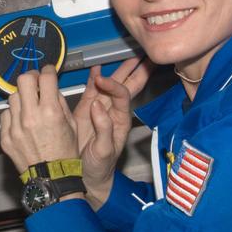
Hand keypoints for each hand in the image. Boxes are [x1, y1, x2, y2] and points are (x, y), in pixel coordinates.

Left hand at [0, 66, 78, 172]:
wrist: (52, 179)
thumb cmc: (65, 154)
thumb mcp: (72, 125)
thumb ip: (60, 102)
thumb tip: (51, 87)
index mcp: (51, 113)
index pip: (46, 77)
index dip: (48, 70)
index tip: (48, 71)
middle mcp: (31, 117)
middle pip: (24, 80)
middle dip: (31, 77)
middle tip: (36, 82)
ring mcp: (16, 127)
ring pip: (13, 97)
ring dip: (22, 96)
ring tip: (30, 105)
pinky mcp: (6, 137)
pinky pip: (6, 115)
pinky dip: (14, 114)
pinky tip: (22, 121)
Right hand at [71, 58, 149, 207]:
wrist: (87, 177)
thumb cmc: (99, 168)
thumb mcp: (103, 151)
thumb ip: (103, 128)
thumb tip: (97, 106)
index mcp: (120, 120)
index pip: (122, 94)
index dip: (114, 85)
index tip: (102, 80)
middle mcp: (113, 112)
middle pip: (128, 85)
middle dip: (136, 69)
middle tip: (145, 54)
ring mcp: (100, 110)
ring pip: (111, 85)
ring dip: (119, 70)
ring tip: (128, 55)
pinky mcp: (86, 111)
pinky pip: (92, 91)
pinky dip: (93, 78)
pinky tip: (96, 68)